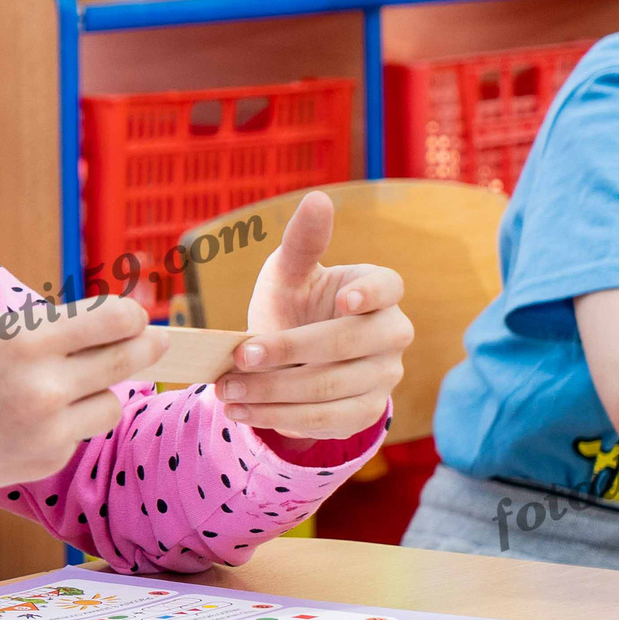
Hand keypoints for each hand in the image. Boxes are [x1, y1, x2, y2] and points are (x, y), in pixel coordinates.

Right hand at [0, 293, 166, 513]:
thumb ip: (50, 328)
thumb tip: (121, 323)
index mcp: (25, 341)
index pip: (115, 319)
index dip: (132, 315)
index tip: (133, 316)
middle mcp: (44, 387)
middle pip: (129, 359)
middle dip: (147, 346)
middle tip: (156, 341)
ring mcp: (49, 430)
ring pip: (114, 402)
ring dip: (101, 390)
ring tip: (69, 386)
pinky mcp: (49, 461)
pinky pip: (81, 432)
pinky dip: (67, 423)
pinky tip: (28, 421)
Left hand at [219, 191, 410, 438]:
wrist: (291, 360)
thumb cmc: (295, 305)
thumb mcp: (289, 273)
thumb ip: (303, 243)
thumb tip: (317, 198)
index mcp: (381, 291)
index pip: (387, 287)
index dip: (369, 293)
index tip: (343, 300)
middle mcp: (392, 334)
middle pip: (347, 344)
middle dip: (287, 351)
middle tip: (239, 356)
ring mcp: (384, 377)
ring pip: (330, 389)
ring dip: (272, 392)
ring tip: (226, 390)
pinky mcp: (366, 414)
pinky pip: (326, 421)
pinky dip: (278, 418)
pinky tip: (242, 410)